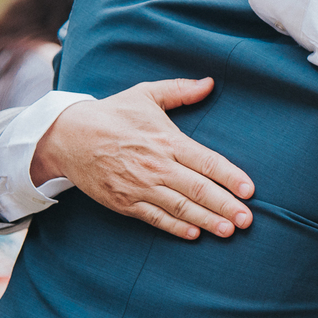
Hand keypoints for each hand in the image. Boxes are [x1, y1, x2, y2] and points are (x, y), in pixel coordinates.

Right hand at [32, 78, 254, 239]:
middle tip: (247, 219)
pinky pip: (154, 218)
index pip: (206, 161)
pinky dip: (175, 227)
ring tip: (229, 230)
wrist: (67, 136)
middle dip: (226, 205)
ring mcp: (140, 186)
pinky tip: (194, 234)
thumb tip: (210, 82)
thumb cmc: (112, 114)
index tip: (249, 190)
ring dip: (206, 220)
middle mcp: (157, 165)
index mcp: (166, 140)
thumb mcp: (146, 95)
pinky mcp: (125, 202)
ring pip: (180, 207)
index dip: (230, 176)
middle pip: (198, 189)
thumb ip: (180, 90)